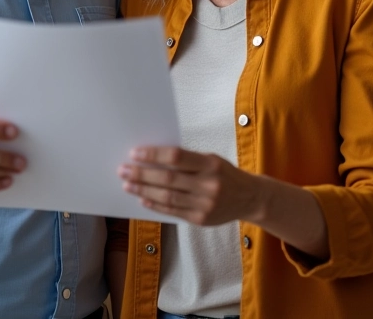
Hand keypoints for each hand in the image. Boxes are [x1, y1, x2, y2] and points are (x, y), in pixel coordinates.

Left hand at [118, 146, 259, 225]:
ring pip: (167, 197)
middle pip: (168, 180)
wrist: (249, 198)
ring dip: (143, 191)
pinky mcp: (201, 220)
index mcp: (210, 164)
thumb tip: (152, 158)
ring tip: (127, 185)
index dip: (154, 155)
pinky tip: (142, 199)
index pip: (176, 157)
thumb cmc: (224, 173)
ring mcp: (204, 205)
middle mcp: (208, 185)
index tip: (135, 153)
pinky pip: (173, 212)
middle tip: (123, 170)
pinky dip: (155, 205)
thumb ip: (186, 160)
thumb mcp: (211, 159)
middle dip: (142, 174)